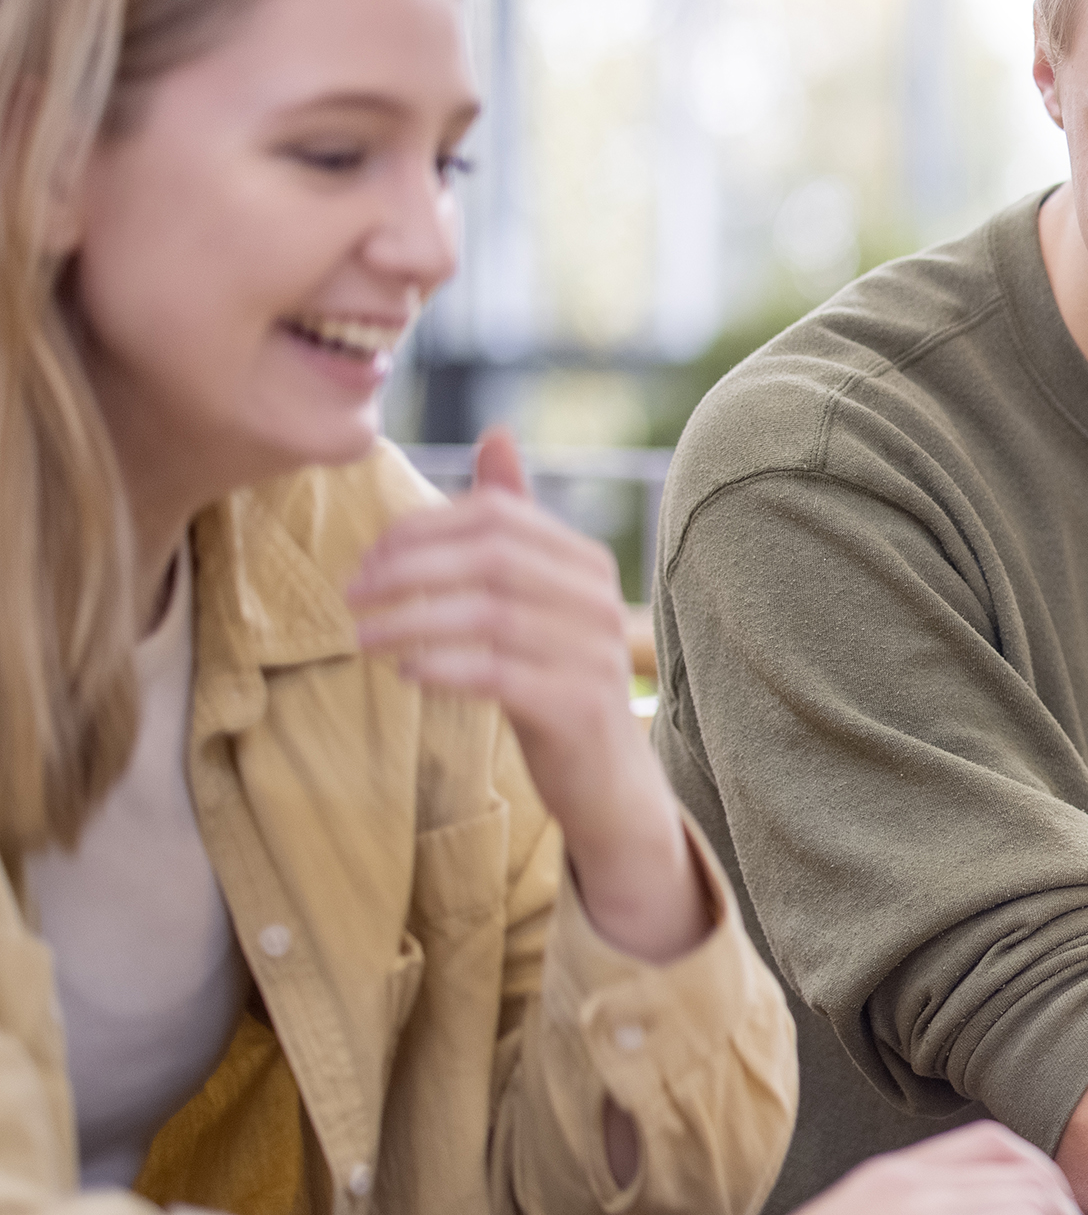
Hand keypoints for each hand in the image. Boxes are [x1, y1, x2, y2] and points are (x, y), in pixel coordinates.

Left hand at [347, 426, 698, 960]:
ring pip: (491, 614)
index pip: (497, 516)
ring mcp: (594, 653)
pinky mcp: (578, 707)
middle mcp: (598, 599)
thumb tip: (496, 434)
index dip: (420, 530)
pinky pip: (500, 673)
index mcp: (584, 562)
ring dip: (412, 622)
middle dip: (409, 569)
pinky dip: (443, 667)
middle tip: (351, 597)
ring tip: (362, 639)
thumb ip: (517, 521)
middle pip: (493, 557)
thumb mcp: (536, 596)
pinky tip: (406, 674)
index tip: (365, 561)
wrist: (608, 781)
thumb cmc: (554, 680)